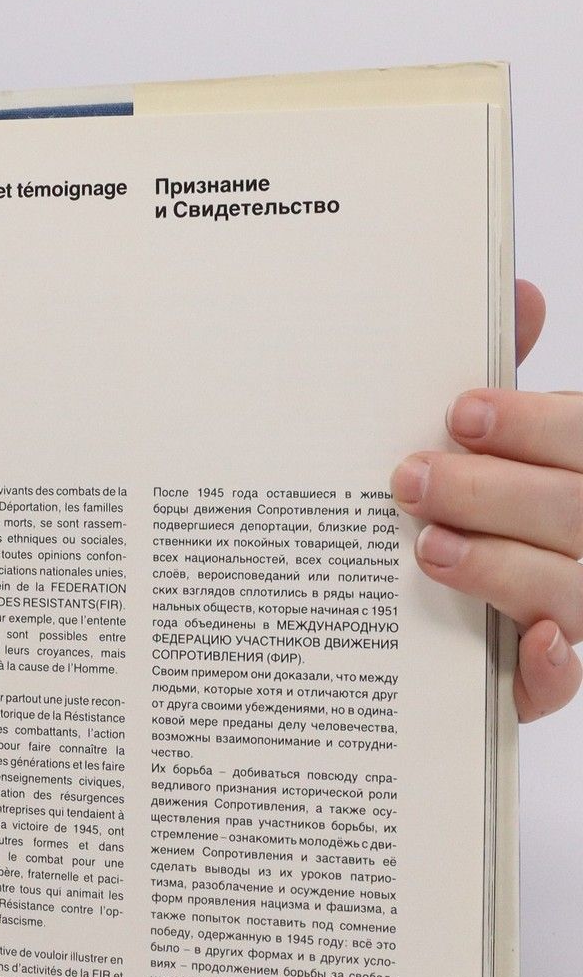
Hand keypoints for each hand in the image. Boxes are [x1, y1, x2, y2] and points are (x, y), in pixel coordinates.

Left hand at [392, 280, 580, 719]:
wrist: (473, 600)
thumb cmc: (494, 499)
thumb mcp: (503, 437)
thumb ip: (509, 381)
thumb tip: (518, 291)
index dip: (536, 425)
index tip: (460, 414)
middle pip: (581, 512)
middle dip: (496, 493)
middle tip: (411, 478)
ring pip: (573, 592)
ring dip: (504, 567)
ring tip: (428, 548)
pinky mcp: (545, 677)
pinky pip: (565, 685)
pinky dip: (555, 666)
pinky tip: (533, 640)